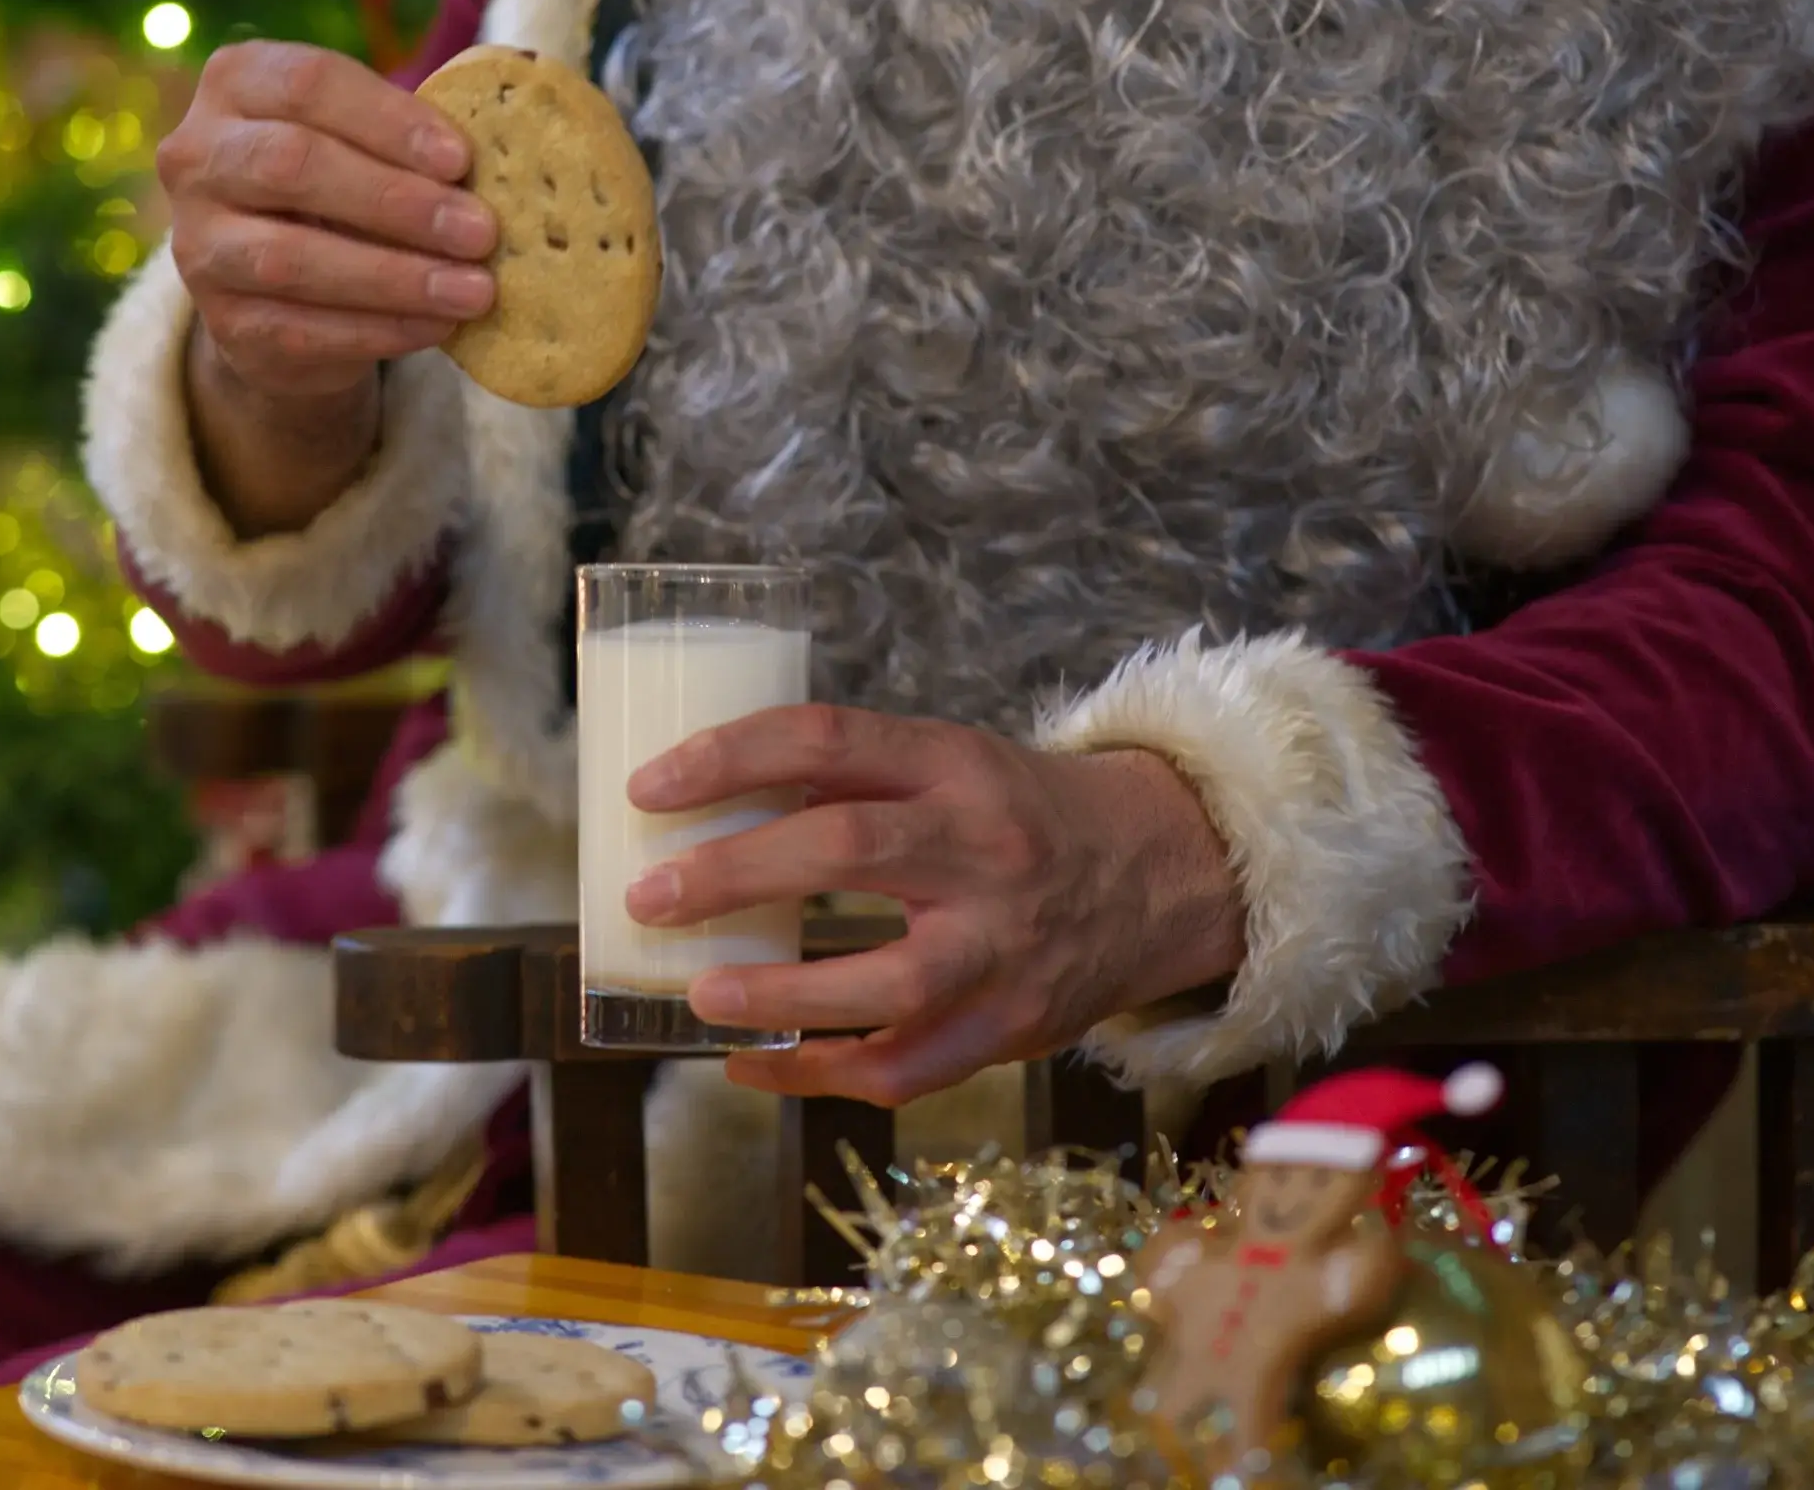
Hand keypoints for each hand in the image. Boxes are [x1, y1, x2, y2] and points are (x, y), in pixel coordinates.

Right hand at [160, 41, 496, 399]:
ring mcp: (199, 244)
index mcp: (237, 84)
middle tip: (481, 231)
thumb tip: (510, 157)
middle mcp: (197, 158)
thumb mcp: (367, 142)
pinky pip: (303, 328)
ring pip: (291, 259)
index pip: (306, 83)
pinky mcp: (224, 322)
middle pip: (291, 165)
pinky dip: (381, 329)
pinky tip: (439, 326)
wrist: (280, 285)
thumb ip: (415, 138)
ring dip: (396, 276)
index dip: (388, 119)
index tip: (461, 157)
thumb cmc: (345, 185)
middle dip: (397, 201)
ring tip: (474, 290)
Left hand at [623, 707, 1241, 1104]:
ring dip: (779, 993)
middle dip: (735, 872)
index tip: (651, 788)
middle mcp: (984, 848)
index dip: (731, 758)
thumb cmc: (1025, 812)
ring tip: (700, 993)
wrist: (1164, 871)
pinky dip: (818, 1072)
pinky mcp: (1012, 1027)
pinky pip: (906, 1068)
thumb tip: (718, 804)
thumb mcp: (953, 762)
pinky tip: (749, 1064)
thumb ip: (855, 781)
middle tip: (650, 894)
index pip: (828, 741)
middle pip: (848, 849)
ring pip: (887, 980)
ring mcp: (1004, 947)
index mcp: (957, 764)